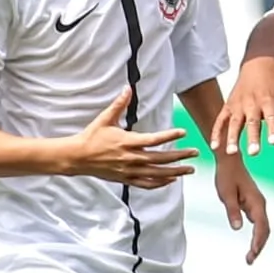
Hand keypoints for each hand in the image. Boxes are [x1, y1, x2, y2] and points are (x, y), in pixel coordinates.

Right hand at [70, 86, 199, 188]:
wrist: (78, 158)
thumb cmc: (91, 137)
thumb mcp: (105, 119)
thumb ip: (119, 104)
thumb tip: (128, 88)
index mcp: (127, 142)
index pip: (153, 140)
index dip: (170, 135)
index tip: (183, 132)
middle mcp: (131, 158)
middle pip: (161, 159)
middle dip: (180, 156)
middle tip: (195, 152)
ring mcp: (129, 171)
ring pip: (157, 174)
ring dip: (175, 172)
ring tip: (190, 170)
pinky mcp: (126, 179)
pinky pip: (147, 184)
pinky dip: (160, 183)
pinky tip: (171, 180)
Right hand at [212, 57, 273, 155]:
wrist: (258, 64)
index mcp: (268, 100)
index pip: (272, 116)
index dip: (273, 128)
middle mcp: (252, 102)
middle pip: (252, 121)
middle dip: (252, 136)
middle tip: (254, 152)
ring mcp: (238, 104)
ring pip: (234, 122)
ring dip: (232, 137)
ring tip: (233, 152)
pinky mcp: (228, 106)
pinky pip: (220, 120)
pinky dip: (216, 132)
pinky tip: (215, 147)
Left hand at [215, 160, 270, 264]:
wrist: (229, 160)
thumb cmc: (227, 176)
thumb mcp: (226, 194)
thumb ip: (232, 211)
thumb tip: (237, 228)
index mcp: (256, 202)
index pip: (261, 226)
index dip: (258, 242)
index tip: (252, 254)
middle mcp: (260, 204)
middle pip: (265, 230)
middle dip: (259, 246)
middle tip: (250, 260)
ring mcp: (257, 204)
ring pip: (263, 227)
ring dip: (258, 242)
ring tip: (250, 256)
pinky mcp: (252, 204)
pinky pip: (258, 223)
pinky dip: (257, 235)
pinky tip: (252, 243)